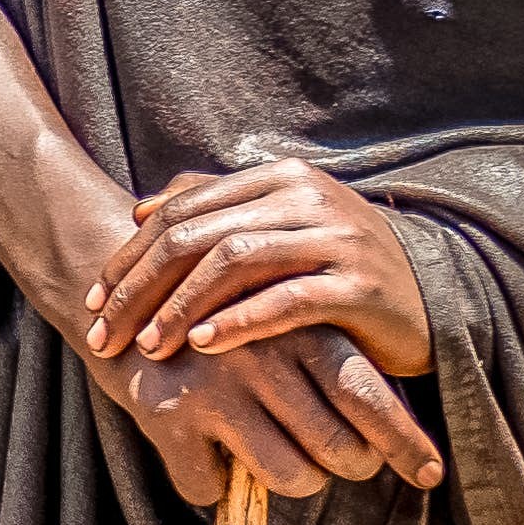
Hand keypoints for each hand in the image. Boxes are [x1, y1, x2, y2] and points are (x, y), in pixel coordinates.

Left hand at [88, 157, 435, 369]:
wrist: (430, 298)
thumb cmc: (336, 268)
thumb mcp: (278, 230)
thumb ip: (215, 212)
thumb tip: (140, 208)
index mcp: (278, 177)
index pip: (181, 210)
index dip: (129, 256)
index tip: (93, 301)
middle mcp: (306, 197)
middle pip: (197, 236)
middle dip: (139, 288)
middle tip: (103, 334)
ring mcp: (337, 237)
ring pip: (234, 262)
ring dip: (180, 308)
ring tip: (149, 347)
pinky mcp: (361, 284)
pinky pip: (287, 299)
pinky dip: (239, 322)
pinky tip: (204, 347)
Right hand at [112, 328, 434, 496]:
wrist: (118, 297)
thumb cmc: (221, 321)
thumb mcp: (279, 318)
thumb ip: (330, 361)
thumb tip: (395, 427)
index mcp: (300, 327)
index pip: (369, 395)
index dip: (406, 443)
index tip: (432, 474)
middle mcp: (262, 355)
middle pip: (340, 449)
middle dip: (352, 465)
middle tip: (340, 460)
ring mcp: (214, 387)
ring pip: (290, 477)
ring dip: (293, 481)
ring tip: (277, 457)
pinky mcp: (167, 417)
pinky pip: (211, 489)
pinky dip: (210, 483)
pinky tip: (201, 451)